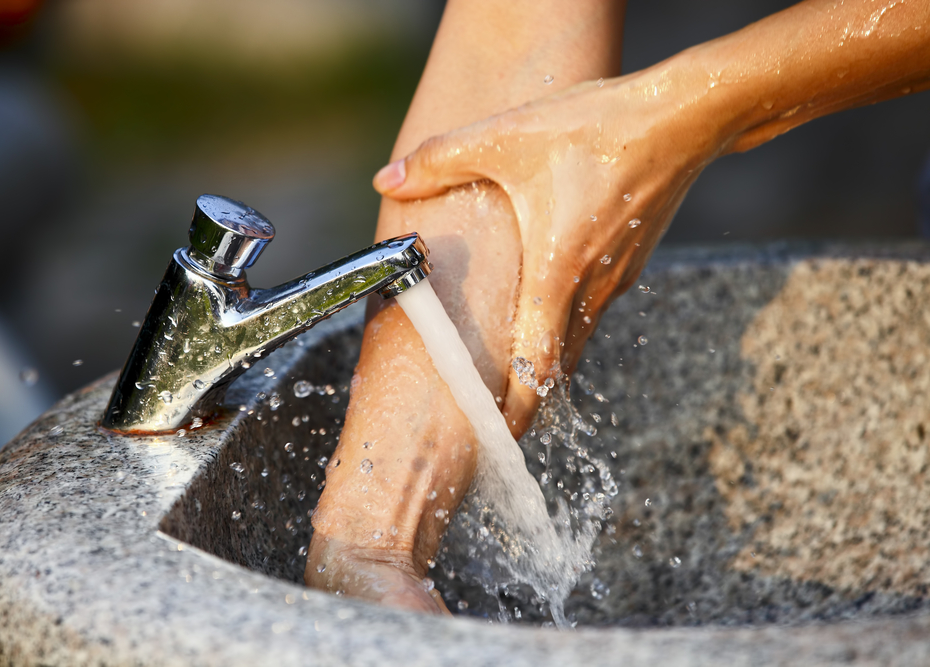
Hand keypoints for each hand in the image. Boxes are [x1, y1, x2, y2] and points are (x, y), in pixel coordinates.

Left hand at [373, 68, 725, 430]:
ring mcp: (618, 278)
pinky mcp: (632, 261)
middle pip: (557, 367)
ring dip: (546, 365)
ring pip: (576, 339)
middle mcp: (592, 289)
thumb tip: (385, 179)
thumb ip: (440, 159)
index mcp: (558, 274)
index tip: (494, 444)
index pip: (537, 370)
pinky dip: (566, 328)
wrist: (687, 114)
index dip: (515, 413)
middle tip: (492, 424)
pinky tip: (547, 309)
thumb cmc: (600, 127)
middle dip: (526, 400)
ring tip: (515, 378)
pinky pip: (592, 310)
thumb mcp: (508, 136)